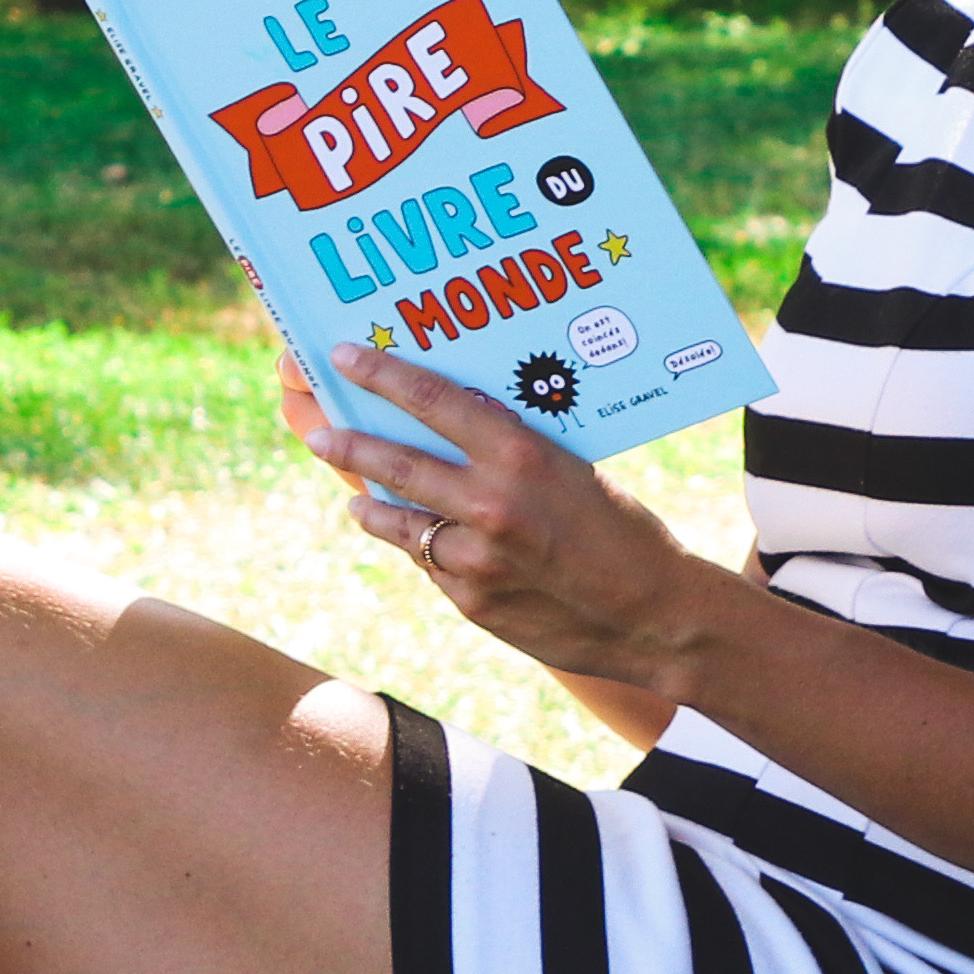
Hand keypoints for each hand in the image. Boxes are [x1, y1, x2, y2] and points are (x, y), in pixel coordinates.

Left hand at [276, 341, 731, 689]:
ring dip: (371, 507)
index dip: (381, 374)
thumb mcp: (571, 469)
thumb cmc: (621, 531)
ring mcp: (476, 559)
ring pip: (397, 523)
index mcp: (522, 454)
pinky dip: (423, 549)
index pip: (433, 400)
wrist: (655, 617)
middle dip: (348, 444)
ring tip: (356, 497)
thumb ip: (509, 452)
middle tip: (318, 433)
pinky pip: (430, 564)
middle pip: (395, 463)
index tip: (344, 356)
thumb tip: (453, 426)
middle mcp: (491, 503)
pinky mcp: (471, 602)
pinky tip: (418, 542)